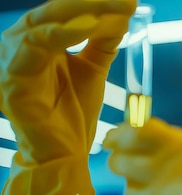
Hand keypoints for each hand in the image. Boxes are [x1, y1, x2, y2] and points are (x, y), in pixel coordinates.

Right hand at [0, 0, 135, 194]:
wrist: (65, 153)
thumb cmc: (74, 111)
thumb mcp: (93, 68)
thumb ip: (103, 40)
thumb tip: (122, 12)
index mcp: (37, 41)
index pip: (64, 11)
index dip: (96, 2)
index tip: (130, 1)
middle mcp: (19, 47)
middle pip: (51, 12)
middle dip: (90, 3)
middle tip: (124, 2)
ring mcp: (12, 63)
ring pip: (39, 25)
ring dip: (76, 15)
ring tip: (105, 14)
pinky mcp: (12, 82)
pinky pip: (32, 50)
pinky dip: (59, 35)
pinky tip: (85, 29)